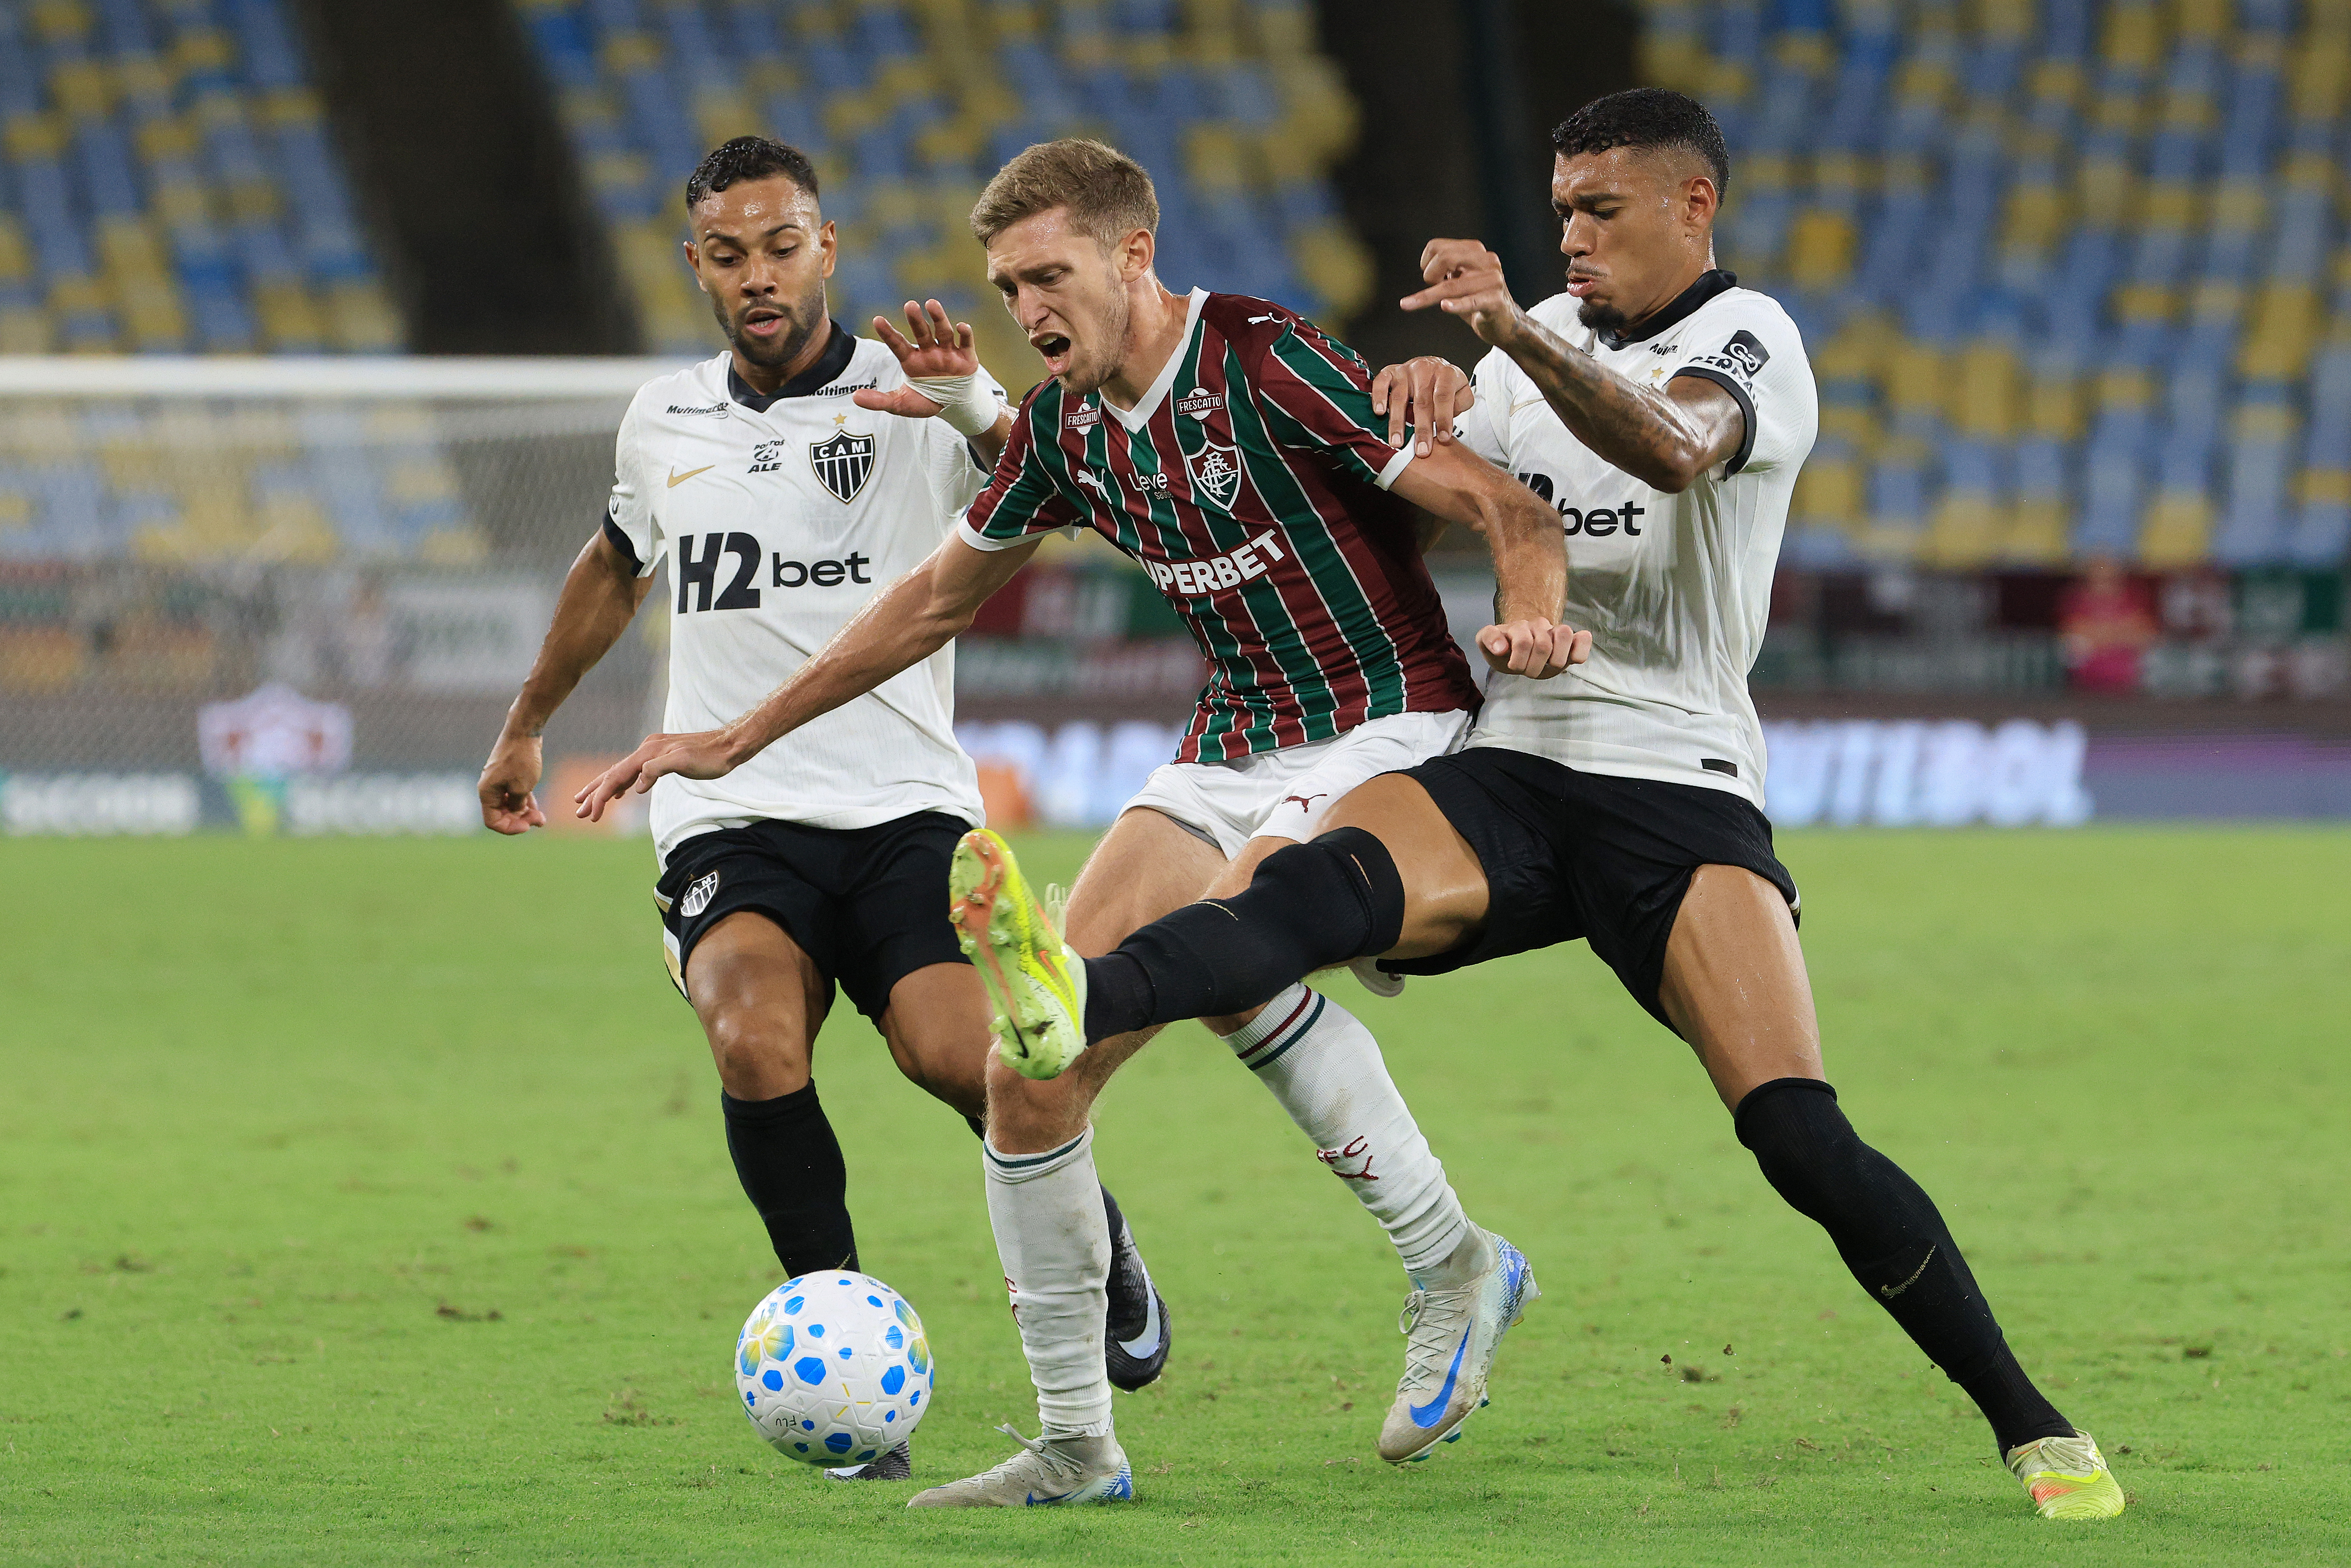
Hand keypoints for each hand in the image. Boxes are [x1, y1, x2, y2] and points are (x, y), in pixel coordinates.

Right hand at [479, 733, 545, 834]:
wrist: (524, 732)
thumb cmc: (521, 759)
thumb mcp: (522, 788)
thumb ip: (518, 805)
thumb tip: (517, 812)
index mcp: (487, 793)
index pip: (493, 821)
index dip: (510, 828)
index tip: (528, 826)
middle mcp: (489, 788)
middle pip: (501, 814)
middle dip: (520, 820)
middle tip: (540, 820)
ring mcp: (498, 782)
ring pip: (509, 805)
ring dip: (524, 813)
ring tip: (542, 817)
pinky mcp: (508, 776)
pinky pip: (513, 795)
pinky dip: (524, 802)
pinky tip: (537, 808)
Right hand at [573, 728, 742, 821]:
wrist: (731, 745)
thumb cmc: (711, 757)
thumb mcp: (685, 762)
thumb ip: (658, 770)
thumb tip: (636, 785)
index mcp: (648, 752)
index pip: (616, 776)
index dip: (601, 797)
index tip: (591, 815)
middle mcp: (647, 750)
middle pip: (613, 774)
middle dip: (594, 794)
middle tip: (579, 812)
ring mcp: (653, 754)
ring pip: (622, 773)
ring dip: (605, 789)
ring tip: (588, 803)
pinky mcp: (661, 758)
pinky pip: (634, 772)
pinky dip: (623, 784)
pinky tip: (620, 793)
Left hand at [853, 299, 979, 420]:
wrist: (953, 406)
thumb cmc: (926, 400)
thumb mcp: (901, 404)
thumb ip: (879, 400)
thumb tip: (854, 398)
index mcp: (911, 360)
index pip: (897, 344)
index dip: (888, 333)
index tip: (877, 320)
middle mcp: (929, 352)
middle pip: (921, 332)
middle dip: (915, 319)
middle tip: (909, 305)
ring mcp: (948, 353)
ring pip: (943, 332)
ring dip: (938, 318)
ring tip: (931, 303)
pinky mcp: (966, 358)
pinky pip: (966, 343)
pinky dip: (965, 334)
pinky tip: (960, 326)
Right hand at [1370, 356, 1473, 456]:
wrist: (1432, 365)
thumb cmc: (1445, 383)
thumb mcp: (1461, 390)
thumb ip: (1462, 402)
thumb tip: (1450, 418)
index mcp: (1445, 374)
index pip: (1444, 398)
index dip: (1443, 419)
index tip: (1442, 438)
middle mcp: (1424, 370)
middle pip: (1422, 402)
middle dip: (1421, 429)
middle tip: (1421, 450)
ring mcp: (1406, 370)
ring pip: (1399, 397)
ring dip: (1397, 422)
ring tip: (1397, 442)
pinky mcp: (1391, 372)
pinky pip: (1381, 382)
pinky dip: (1379, 397)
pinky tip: (1378, 412)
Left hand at [1400, 240, 1528, 349]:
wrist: (1505, 323)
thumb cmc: (1478, 301)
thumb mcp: (1461, 280)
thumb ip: (1447, 268)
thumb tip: (1427, 267)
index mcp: (1475, 251)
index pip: (1437, 247)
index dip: (1426, 263)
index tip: (1432, 279)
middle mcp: (1487, 260)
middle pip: (1445, 258)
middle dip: (1430, 276)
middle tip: (1432, 291)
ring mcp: (1493, 280)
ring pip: (1451, 285)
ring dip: (1427, 296)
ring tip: (1410, 304)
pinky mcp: (1495, 301)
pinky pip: (1471, 301)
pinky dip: (1456, 305)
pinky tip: (1445, 306)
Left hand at [1476, 619, 1591, 678]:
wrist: (1518, 651)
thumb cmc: (1504, 649)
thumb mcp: (1487, 643)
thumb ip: (1488, 638)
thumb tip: (1501, 647)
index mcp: (1519, 627)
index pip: (1522, 642)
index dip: (1518, 661)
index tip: (1513, 667)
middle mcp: (1538, 625)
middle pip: (1542, 644)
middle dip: (1534, 667)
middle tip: (1528, 671)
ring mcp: (1556, 631)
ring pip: (1564, 633)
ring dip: (1555, 659)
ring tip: (1547, 666)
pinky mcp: (1572, 640)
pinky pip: (1583, 639)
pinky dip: (1580, 650)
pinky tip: (1572, 660)